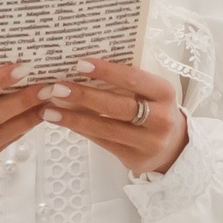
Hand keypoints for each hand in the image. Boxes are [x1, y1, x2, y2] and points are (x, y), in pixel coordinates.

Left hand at [37, 58, 189, 175]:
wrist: (173, 147)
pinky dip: (80, 130)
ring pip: (105, 128)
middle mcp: (160, 118)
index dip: (107, 71)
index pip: (134, 79)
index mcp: (164, 93)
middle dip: (84, 96)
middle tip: (57, 87)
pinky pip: (101, 142)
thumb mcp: (150, 92)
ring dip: (74, 117)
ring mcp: (148, 141)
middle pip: (117, 106)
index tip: (80, 63)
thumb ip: (125, 82)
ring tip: (50, 109)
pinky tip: (62, 121)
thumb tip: (82, 69)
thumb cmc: (154, 109)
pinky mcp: (134, 158)